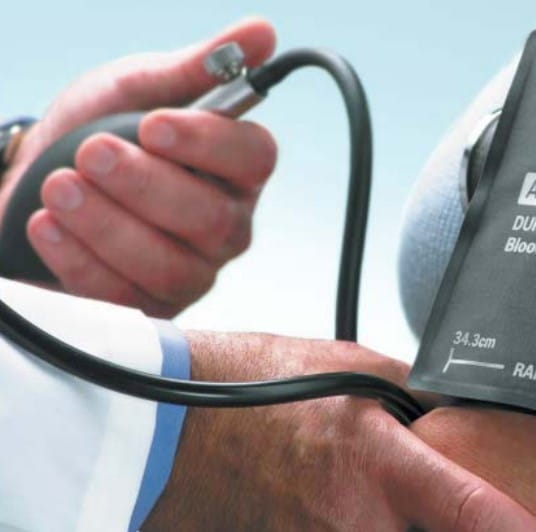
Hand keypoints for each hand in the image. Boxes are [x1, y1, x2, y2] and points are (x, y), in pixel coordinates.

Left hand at [0, 18, 276, 317]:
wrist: (42, 181)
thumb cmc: (99, 133)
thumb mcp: (139, 88)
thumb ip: (199, 66)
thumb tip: (262, 33)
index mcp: (235, 168)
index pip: (255, 159)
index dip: (209, 145)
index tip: (153, 125)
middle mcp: (225, 225)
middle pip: (213, 220)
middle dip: (146, 187)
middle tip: (91, 154)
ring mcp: (192, 271)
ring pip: (171, 266)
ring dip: (108, 225)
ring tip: (59, 188)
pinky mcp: (150, 306)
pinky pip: (126, 297)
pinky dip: (80, 261)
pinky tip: (48, 227)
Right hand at [143, 333, 535, 530]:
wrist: (170, 424)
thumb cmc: (255, 387)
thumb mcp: (352, 370)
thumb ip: (416, 400)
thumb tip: (459, 416)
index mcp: (378, 466)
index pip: (478, 517)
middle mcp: (354, 526)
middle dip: (467, 530)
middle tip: (475, 511)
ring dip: (412, 528)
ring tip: (391, 500)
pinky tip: (363, 511)